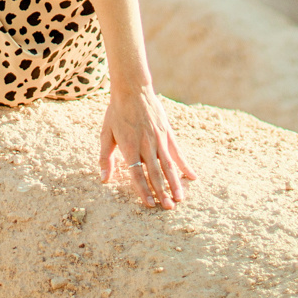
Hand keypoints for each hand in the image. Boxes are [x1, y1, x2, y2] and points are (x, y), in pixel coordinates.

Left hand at [97, 82, 195, 208]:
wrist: (132, 89)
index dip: (143, 190)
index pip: (137, 173)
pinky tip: (192, 176)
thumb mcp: (106, 134)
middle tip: (168, 208)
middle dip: (162, 192)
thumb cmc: (116, 113)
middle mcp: (146, 144)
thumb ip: (105, 158)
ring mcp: (159, 138)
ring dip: (175, 183)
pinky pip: (177, 152)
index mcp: (129, 146)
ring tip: (180, 199)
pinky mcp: (168, 133)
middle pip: (155, 172)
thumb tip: (104, 180)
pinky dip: (185, 165)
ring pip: (168, 165)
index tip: (150, 204)